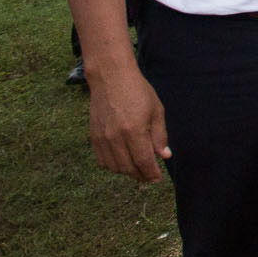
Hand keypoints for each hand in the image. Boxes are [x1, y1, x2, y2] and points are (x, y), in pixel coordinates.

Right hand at [88, 64, 170, 182]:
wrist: (111, 77)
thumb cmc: (137, 91)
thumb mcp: (156, 111)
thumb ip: (159, 136)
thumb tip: (164, 156)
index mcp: (133, 131)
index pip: (143, 162)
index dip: (151, 174)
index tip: (157, 178)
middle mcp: (115, 137)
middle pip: (128, 168)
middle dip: (140, 175)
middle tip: (149, 176)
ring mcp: (102, 138)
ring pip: (114, 167)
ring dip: (127, 172)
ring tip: (138, 169)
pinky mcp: (93, 136)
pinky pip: (102, 161)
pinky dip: (112, 166)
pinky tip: (122, 162)